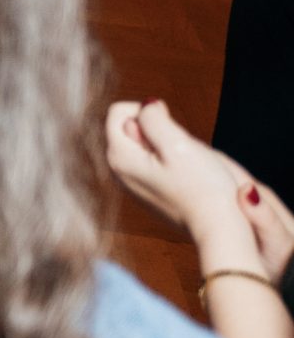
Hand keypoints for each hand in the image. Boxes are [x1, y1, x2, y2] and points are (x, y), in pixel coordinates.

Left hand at [107, 98, 291, 275]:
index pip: (118, 112)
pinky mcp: (150, 192)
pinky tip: (187, 177)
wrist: (220, 230)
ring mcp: (133, 183)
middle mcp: (118, 171)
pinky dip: (172, 161)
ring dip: (168, 145)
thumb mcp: (178, 143)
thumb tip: (146, 107)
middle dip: (159, 129)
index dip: (148, 112)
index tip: (171, 130)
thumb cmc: (203, 189)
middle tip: (181, 151)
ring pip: (147, 144)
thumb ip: (153, 118)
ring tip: (186, 164)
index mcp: (118, 157)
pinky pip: (156, 162)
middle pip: (132, 127)